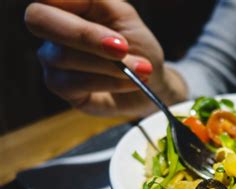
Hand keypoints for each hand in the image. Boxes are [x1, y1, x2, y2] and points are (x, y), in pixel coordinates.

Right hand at [25, 0, 187, 116]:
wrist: (150, 84)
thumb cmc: (137, 46)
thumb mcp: (125, 17)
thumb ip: (100, 1)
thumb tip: (79, 1)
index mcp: (65, 5)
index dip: (69, 3)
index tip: (106, 16)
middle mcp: (52, 29)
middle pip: (38, 20)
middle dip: (84, 34)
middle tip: (121, 48)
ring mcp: (51, 58)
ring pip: (64, 56)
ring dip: (110, 65)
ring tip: (139, 69)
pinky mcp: (59, 86)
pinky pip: (75, 83)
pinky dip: (110, 82)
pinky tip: (130, 82)